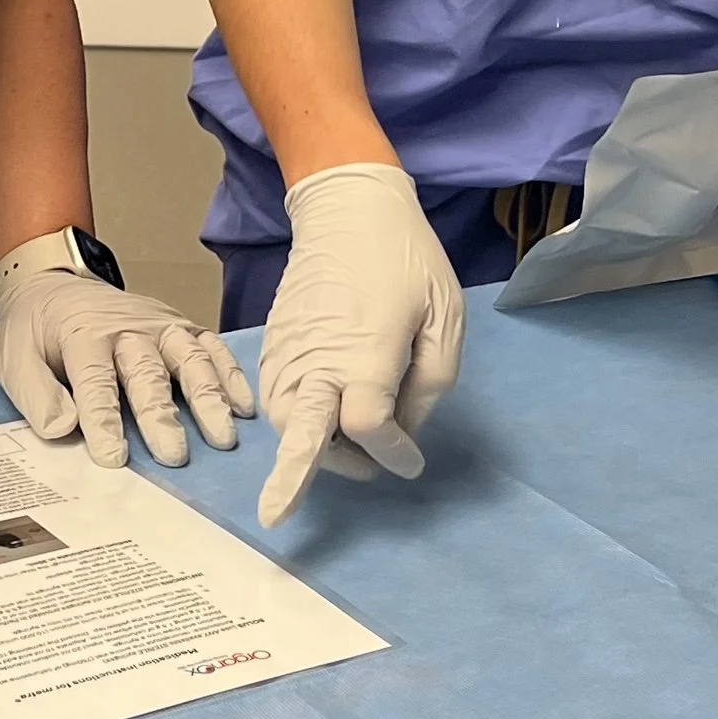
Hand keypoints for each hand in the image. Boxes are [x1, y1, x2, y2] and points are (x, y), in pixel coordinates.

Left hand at [0, 271, 253, 467]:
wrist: (56, 286)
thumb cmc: (38, 331)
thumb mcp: (15, 359)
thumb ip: (36, 396)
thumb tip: (63, 429)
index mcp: (82, 334)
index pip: (95, 380)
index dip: (103, 419)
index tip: (113, 457)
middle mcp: (127, 327)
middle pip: (147, 372)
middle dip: (160, 415)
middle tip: (174, 456)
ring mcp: (159, 325)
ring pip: (188, 359)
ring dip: (207, 397)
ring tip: (222, 437)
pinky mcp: (181, 328)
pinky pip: (211, 348)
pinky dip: (230, 375)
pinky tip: (244, 407)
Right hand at [258, 163, 464, 526]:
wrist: (346, 209)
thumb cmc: (407, 261)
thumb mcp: (444, 320)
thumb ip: (428, 386)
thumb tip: (402, 432)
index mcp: (363, 355)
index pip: (370, 429)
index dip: (394, 454)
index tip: (411, 462)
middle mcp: (316, 361)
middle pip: (303, 437)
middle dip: (297, 480)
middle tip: (299, 510)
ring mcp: (287, 353)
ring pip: (285, 423)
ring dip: (309, 449)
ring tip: (346, 449)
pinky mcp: (273, 343)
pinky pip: (276, 399)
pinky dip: (297, 420)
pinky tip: (325, 414)